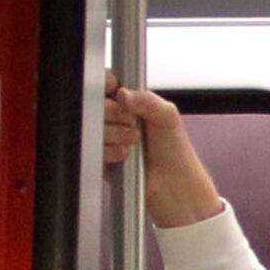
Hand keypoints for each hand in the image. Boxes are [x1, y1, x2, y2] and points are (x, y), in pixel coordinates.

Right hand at [103, 74, 224, 228]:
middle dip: (116, 114)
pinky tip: (126, 156)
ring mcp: (107, 137)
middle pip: (97, 104)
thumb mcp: (167, 116)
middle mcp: (116, 118)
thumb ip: (147, 99)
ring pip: (94, 126)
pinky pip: (94, 148)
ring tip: (134, 143)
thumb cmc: (176, 152)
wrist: (175, 186)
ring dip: (115, 135)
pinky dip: (111, 151)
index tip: (117, 91)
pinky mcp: (101, 157)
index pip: (108, 83)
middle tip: (134, 124)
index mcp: (131, 103)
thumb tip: (123, 94)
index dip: (109, 85)